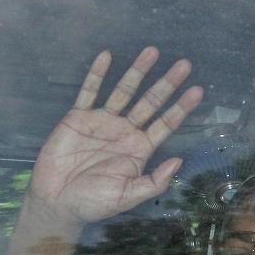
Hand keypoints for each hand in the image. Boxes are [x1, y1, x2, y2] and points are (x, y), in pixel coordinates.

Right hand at [28, 46, 202, 224]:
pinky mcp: (78, 117)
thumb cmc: (94, 203)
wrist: (57, 202)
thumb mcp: (128, 196)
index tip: (197, 90)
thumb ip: (154, 182)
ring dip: (137, 72)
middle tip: (184, 64)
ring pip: (124, 91)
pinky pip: (89, 91)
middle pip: (150, 102)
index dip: (181, 107)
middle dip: (167, 84)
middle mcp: (125, 131)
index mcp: (140, 149)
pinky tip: (107, 56)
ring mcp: (102, 122)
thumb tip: (179, 161)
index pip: (165, 123)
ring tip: (152, 51)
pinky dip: (97, 74)